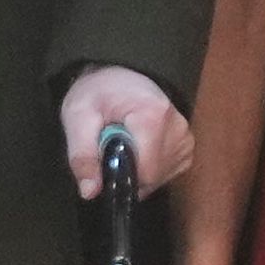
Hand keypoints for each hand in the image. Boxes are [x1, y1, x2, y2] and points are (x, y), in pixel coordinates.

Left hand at [60, 64, 192, 199]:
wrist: (117, 72)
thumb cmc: (97, 91)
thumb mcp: (77, 117)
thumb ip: (82, 155)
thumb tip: (89, 191)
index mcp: (154, 117)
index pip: (143, 172)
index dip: (119, 174)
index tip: (104, 160)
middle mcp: (179, 129)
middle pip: (152, 176)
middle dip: (126, 172)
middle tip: (109, 148)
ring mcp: (187, 139)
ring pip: (159, 178)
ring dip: (136, 170)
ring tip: (121, 143)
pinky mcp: (187, 147)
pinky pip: (166, 172)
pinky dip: (147, 167)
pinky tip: (136, 148)